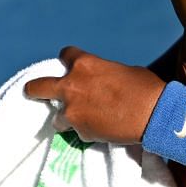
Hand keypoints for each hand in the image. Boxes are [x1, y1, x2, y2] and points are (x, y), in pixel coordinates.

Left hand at [22, 45, 165, 144]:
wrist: (155, 115)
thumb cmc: (145, 88)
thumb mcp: (122, 71)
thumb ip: (102, 75)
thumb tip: (101, 82)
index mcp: (84, 64)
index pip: (65, 55)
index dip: (69, 62)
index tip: (70, 67)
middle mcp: (71, 86)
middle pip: (39, 86)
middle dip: (34, 89)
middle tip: (31, 92)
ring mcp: (73, 111)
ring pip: (57, 116)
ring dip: (66, 117)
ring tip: (80, 121)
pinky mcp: (80, 131)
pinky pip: (78, 131)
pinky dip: (86, 131)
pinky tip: (101, 130)